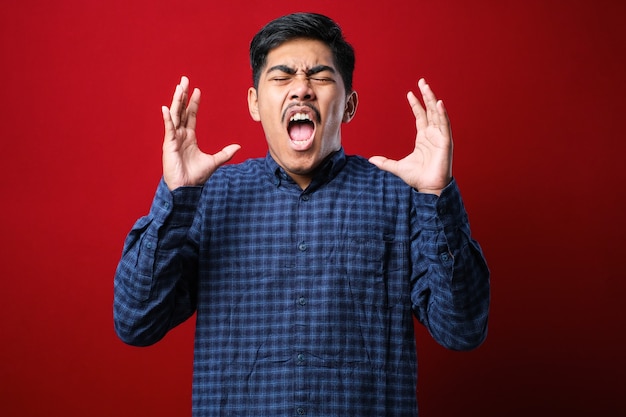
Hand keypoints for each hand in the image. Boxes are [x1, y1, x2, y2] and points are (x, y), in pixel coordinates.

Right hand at [161, 76, 240, 189]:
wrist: (187, 188)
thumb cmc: (196, 176)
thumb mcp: (214, 161)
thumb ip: (225, 153)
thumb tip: (239, 146)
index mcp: (189, 137)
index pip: (191, 115)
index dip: (194, 103)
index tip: (197, 90)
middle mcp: (180, 135)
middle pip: (181, 110)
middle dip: (183, 95)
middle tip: (184, 80)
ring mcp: (174, 139)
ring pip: (175, 115)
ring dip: (177, 101)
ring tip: (179, 87)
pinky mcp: (169, 145)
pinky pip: (168, 129)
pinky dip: (167, 118)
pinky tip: (166, 108)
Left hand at [369, 78, 451, 195]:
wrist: (427, 188)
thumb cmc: (417, 177)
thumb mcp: (397, 167)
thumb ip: (385, 162)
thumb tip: (371, 160)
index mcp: (423, 138)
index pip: (421, 116)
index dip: (416, 104)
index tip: (410, 93)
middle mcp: (433, 135)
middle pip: (430, 110)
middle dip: (426, 95)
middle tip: (422, 81)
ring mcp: (440, 137)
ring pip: (437, 114)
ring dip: (433, 100)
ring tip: (427, 87)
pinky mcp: (446, 143)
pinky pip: (445, 125)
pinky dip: (442, 114)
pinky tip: (439, 103)